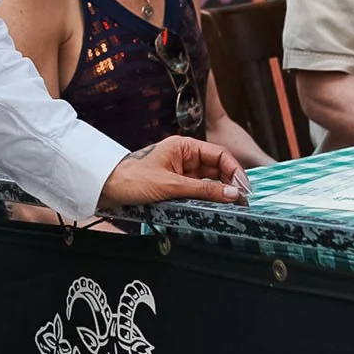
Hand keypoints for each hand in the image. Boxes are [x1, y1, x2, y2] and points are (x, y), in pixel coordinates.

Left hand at [98, 135, 248, 210]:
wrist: (108, 189)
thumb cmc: (133, 180)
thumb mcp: (171, 185)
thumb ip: (203, 189)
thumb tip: (233, 194)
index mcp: (184, 146)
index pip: (219, 154)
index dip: (235, 170)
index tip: (244, 188)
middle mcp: (185, 156)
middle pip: (217, 168)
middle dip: (231, 183)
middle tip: (243, 202)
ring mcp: (181, 171)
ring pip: (210, 181)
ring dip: (221, 192)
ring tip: (233, 207)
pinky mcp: (176, 185)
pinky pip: (199, 190)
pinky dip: (209, 198)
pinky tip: (217, 207)